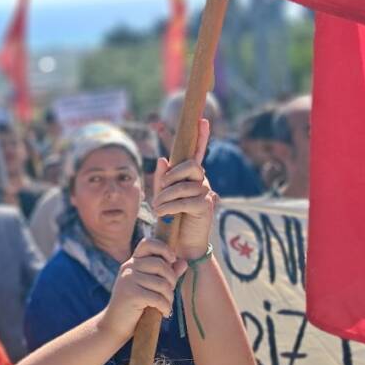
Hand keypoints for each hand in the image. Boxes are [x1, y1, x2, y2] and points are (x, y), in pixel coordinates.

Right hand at [97, 238, 186, 339]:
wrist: (114, 325)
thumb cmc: (134, 305)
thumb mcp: (150, 287)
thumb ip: (166, 274)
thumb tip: (183, 262)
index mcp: (133, 262)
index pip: (148, 243)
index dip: (164, 248)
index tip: (172, 260)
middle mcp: (129, 267)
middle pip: (160, 264)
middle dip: (171, 280)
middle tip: (169, 293)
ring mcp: (128, 279)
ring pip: (162, 283)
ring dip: (169, 298)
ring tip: (165, 305)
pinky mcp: (130, 294)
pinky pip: (158, 298)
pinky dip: (165, 307)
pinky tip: (164, 313)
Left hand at [152, 118, 217, 259]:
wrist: (179, 244)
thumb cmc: (170, 218)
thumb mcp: (162, 196)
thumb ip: (162, 179)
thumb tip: (164, 159)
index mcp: (190, 176)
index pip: (197, 153)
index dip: (201, 137)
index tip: (202, 120)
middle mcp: (201, 181)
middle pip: (191, 165)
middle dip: (172, 176)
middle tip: (161, 191)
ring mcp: (206, 193)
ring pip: (185, 185)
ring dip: (166, 196)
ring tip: (158, 208)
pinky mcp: (206, 207)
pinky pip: (187, 200)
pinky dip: (170, 206)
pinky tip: (163, 213)